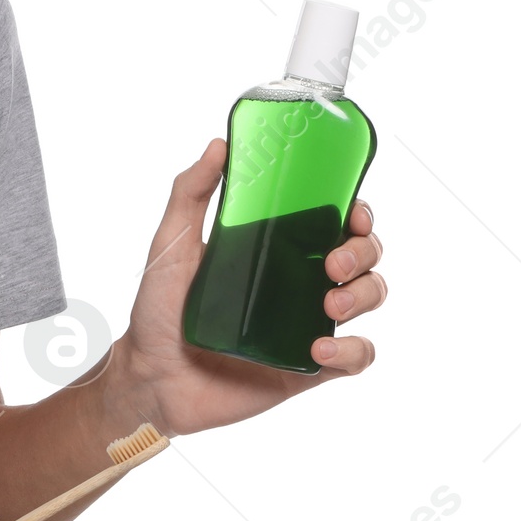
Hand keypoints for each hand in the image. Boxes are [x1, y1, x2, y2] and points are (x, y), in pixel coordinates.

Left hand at [107, 138, 386, 437]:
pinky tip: (320, 349)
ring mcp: (306, 322)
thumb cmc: (158, 308)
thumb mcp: (171, 242)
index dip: (357, 212)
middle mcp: (299, 280)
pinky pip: (356, 357)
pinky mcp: (308, 366)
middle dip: (363, 251)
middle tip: (332, 263)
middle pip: (363, 254)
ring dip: (364, 294)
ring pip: (369, 297)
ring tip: (328, 304)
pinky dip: (352, 351)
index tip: (352, 211)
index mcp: (276, 246)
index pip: (334, 220)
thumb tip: (219, 145)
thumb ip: (191, 193)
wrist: (151, 375)